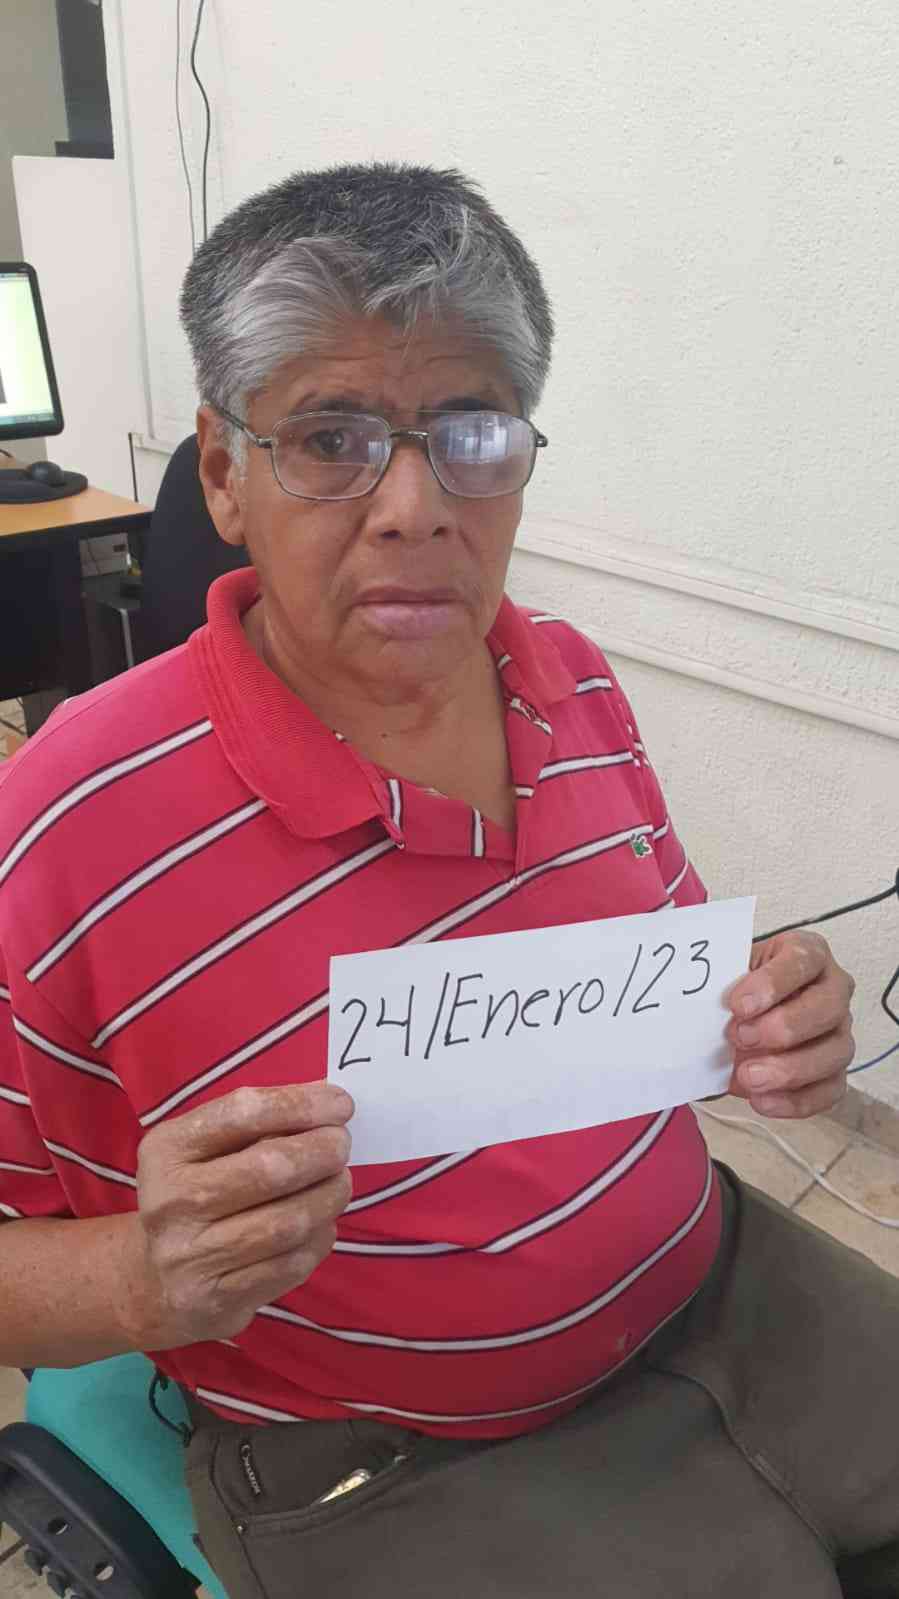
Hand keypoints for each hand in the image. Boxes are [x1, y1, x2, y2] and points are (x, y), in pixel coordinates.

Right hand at [126, 1083, 353, 1349]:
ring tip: (339, 1183)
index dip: (300, 1105)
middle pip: (270, 1169)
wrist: (153, 1283)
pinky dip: (320, 1239)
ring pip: (288, 1223)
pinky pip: (291, 1264)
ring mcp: (191, 1258)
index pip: (243, 1114)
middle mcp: (171, 1203)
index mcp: (166, 1150)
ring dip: (329, 1197)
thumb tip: (329, 1104)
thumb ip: (257, 1124)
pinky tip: (321, 1224)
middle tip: (341, 1145)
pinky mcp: (218, 1300)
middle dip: (321, 1152)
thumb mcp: (205, 1150)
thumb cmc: (194, 1196)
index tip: (341, 1104)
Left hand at [724, 930, 854, 1118]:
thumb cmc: (738, 990)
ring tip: (748, 1076)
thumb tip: (705, 1003)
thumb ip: (725, 983)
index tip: (737, 1004)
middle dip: (783, 1027)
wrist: (737, 1018)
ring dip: (790, 1068)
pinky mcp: (835, 1071)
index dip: (772, 983)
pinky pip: (829, 1090)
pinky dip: (796, 1100)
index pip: (803, 960)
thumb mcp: (729, 974)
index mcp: (809, 954)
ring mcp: (839, 1032)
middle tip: (739, 1038)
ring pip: (834, 1051)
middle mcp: (834, 990)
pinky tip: (762, 1101)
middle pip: (827, 1007)